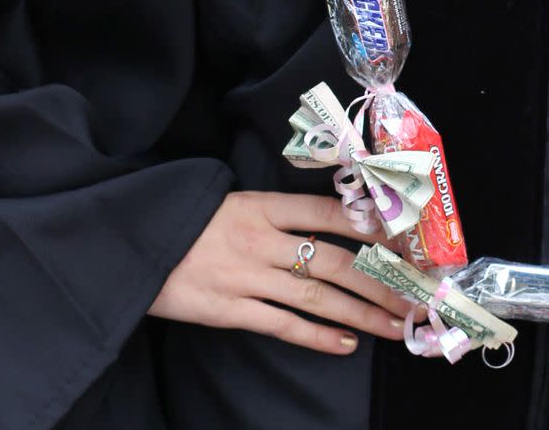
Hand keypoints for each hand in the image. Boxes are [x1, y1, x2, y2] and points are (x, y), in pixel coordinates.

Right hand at [148, 191, 413, 354]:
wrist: (132, 245)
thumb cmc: (190, 220)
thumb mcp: (235, 202)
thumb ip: (279, 213)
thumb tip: (334, 223)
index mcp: (263, 205)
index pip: (328, 212)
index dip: (370, 227)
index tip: (404, 242)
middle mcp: (261, 239)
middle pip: (336, 259)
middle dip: (381, 280)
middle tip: (416, 295)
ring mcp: (247, 276)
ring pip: (318, 296)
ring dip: (362, 313)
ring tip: (396, 325)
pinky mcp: (229, 310)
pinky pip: (283, 325)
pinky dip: (317, 337)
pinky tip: (346, 345)